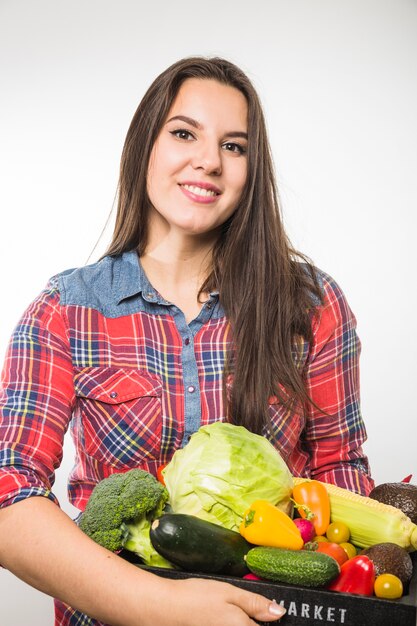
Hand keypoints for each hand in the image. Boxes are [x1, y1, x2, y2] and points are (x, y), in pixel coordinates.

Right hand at [150, 577, 285, 625]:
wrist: (162, 609)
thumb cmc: (194, 598)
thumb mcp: (228, 593)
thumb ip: (255, 603)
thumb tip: (279, 612)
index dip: (265, 619)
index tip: (262, 614)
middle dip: (251, 620)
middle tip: (240, 610)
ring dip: (239, 622)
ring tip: (219, 611)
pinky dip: (225, 623)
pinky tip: (213, 617)